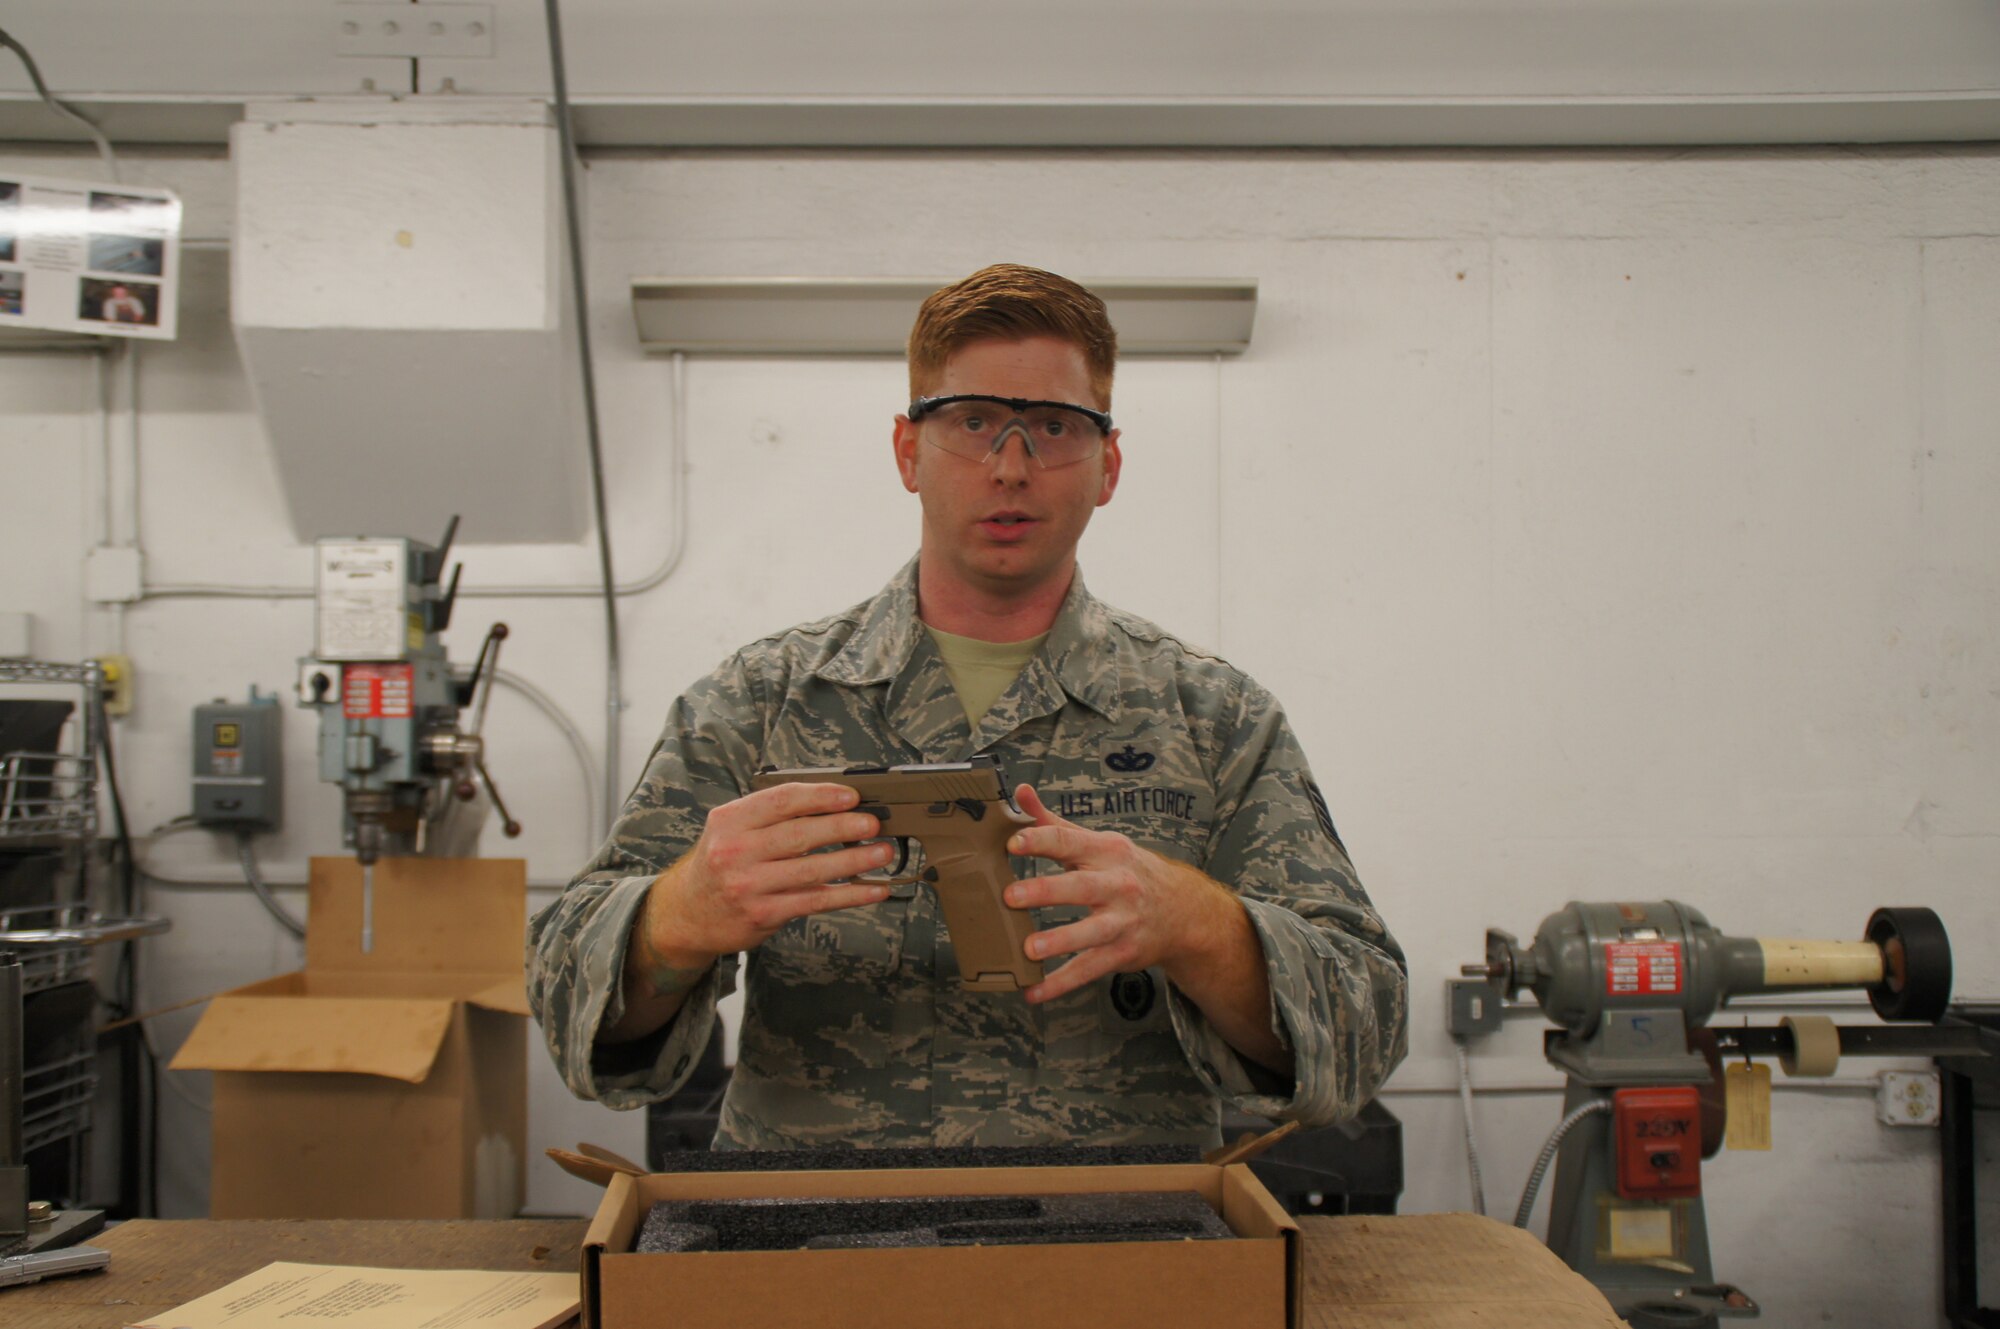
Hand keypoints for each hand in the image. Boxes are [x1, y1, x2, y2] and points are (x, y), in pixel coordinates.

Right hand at [648, 782, 899, 959]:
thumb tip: (834, 804)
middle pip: (799, 834)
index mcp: (730, 820)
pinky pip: (815, 901)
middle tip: (874, 823)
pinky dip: (850, 894)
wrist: (688, 913)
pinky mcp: (763, 914)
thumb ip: (772, 816)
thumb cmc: (723, 863)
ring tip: (882, 852)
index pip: (781, 800)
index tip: (852, 796)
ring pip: (812, 870)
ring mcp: (749, 885)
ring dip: (854, 860)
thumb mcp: (732, 829)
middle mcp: (736, 851)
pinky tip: (873, 889)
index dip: (821, 796)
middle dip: (843, 827)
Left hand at [1002, 785, 1237, 1003]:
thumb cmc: (1126, 871)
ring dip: (1060, 941)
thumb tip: (1020, 793)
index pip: (1070, 842)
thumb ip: (1054, 824)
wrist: (1182, 911)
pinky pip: (1089, 969)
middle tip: (1011, 896)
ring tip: (1028, 949)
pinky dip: (1061, 983)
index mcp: (1106, 851)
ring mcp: (1122, 921)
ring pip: (1090, 933)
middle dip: (1046, 890)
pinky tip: (1034, 991)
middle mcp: (1117, 884)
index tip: (1012, 844)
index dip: (1041, 841)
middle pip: (1080, 886)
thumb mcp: (1097, 843)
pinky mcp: (1122, 953)